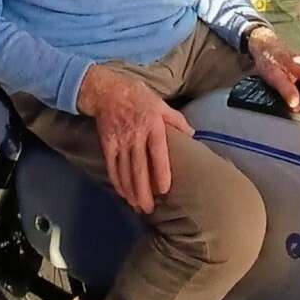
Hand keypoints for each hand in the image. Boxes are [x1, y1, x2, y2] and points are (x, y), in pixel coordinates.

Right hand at [77, 65, 193, 213]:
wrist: (107, 91)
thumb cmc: (138, 97)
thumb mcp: (161, 104)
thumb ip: (176, 120)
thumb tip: (192, 134)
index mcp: (153, 126)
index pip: (158, 152)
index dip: (160, 172)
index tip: (164, 190)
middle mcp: (136, 135)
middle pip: (139, 167)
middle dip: (143, 190)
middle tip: (149, 208)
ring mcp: (120, 141)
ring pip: (125, 170)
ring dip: (131, 190)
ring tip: (137, 206)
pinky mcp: (107, 144)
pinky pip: (112, 166)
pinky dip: (117, 181)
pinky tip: (123, 193)